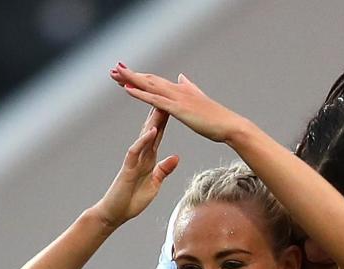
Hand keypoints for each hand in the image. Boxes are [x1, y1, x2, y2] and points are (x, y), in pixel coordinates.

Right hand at [92, 107, 178, 229]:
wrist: (115, 213)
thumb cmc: (132, 199)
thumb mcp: (155, 183)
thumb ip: (164, 170)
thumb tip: (176, 157)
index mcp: (148, 158)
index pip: (158, 134)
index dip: (167, 119)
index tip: (176, 105)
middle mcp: (141, 155)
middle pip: (151, 129)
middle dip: (159, 113)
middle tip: (167, 94)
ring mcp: (133, 160)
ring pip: (143, 136)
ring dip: (152, 120)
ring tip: (161, 104)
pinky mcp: (127, 168)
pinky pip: (136, 151)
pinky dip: (144, 140)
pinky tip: (152, 130)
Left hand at [110, 64, 245, 143]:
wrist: (229, 125)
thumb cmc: (217, 119)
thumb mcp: (199, 99)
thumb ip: (189, 87)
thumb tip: (181, 77)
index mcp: (181, 90)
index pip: (156, 81)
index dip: (141, 76)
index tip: (126, 72)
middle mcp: (177, 90)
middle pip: (149, 79)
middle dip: (131, 74)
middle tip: (114, 68)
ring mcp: (177, 98)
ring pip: (149, 86)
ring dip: (131, 79)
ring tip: (115, 74)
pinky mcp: (178, 109)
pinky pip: (154, 100)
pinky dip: (140, 93)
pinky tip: (127, 89)